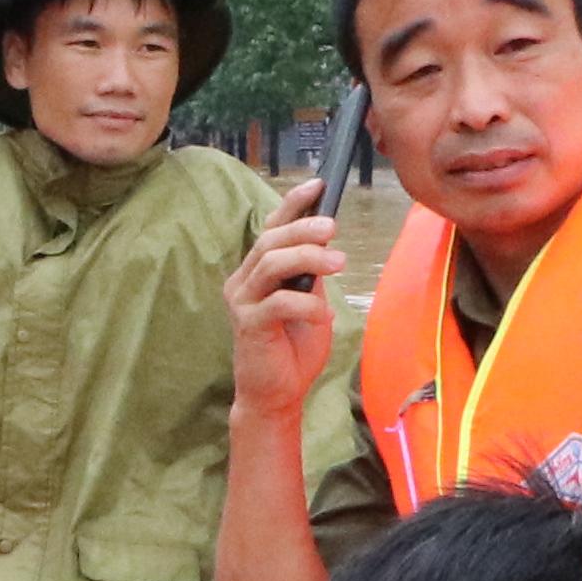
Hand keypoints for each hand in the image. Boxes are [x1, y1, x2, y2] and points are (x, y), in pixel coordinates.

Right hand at [224, 179, 342, 408]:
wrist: (277, 394)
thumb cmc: (292, 348)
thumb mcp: (309, 302)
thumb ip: (311, 274)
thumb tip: (327, 241)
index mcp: (257, 271)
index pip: (271, 228)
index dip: (292, 205)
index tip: (319, 185)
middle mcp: (243, 281)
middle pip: (270, 241)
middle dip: (304, 229)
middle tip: (333, 228)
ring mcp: (242, 302)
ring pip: (271, 264)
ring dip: (308, 259)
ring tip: (339, 265)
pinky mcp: (248, 325)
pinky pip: (277, 303)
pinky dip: (306, 304)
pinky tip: (325, 314)